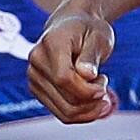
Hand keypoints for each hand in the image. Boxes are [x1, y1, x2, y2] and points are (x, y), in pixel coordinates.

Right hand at [27, 5, 115, 123]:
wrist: (73, 25)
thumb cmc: (88, 29)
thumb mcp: (98, 35)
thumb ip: (91, 55)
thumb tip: (87, 75)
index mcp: (51, 43)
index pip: (64, 78)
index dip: (86, 89)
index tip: (104, 85)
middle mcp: (37, 61)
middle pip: (65, 98)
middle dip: (91, 100)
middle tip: (105, 86)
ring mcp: (34, 77)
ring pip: (64, 111)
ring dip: (89, 110)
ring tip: (101, 92)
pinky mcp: (38, 90)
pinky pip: (61, 113)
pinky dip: (82, 114)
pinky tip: (94, 102)